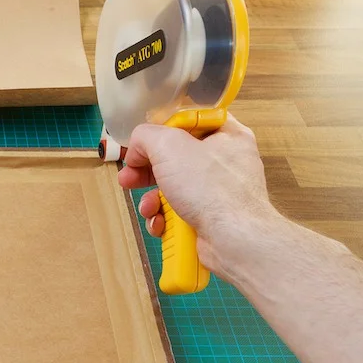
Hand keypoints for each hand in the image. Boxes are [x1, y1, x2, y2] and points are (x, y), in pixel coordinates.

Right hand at [116, 114, 279, 276]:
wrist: (233, 240)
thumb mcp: (168, 145)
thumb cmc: (215, 191)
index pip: (189, 122)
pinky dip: (163, 219)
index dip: (162, 130)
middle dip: (146, 170)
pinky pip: (177, 212)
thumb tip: (137, 149)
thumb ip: (146, 136)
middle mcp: (224, 162)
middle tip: (130, 176)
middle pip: (174, 158)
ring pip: (172, 188)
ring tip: (148, 207)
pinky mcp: (209, 218)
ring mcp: (217, 192)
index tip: (144, 142)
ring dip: (151, 199)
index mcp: (226, 135)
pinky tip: (160, 223)